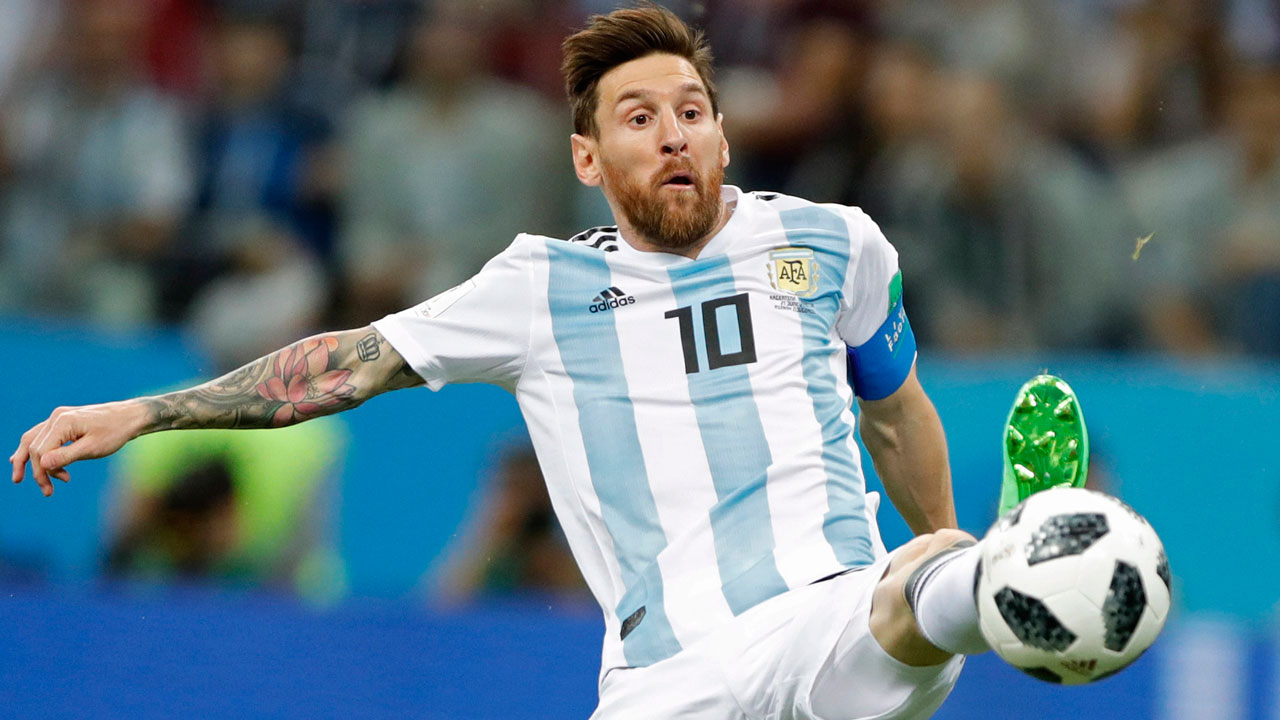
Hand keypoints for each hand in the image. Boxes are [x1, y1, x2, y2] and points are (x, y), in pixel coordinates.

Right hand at [10, 401, 148, 496]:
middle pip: (34, 446)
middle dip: (38, 471)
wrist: (131, 417)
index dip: (42, 472)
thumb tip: (42, 464)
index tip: (52, 488)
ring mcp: (59, 417)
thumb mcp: (93, 448)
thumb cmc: (115, 432)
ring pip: (33, 440)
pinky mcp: (64, 421)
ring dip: (30, 460)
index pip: (40, 450)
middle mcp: (56, 417)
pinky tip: (35, 462)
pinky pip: (43, 436)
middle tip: (47, 491)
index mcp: (62, 421)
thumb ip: (67, 456)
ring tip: (24, 479)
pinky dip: (39, 450)